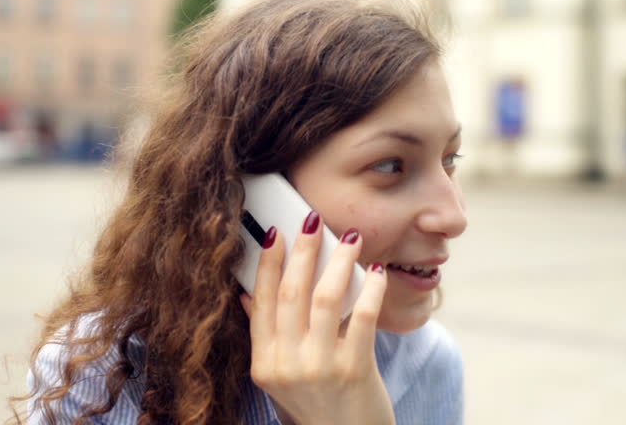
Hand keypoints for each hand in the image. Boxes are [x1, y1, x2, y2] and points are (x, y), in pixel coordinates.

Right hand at [240, 211, 393, 424]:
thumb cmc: (317, 406)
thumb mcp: (281, 377)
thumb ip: (267, 336)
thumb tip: (249, 295)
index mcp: (265, 363)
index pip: (261, 302)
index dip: (267, 264)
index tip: (274, 233)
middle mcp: (287, 366)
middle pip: (291, 293)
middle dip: (302, 250)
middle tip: (313, 220)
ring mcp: (319, 368)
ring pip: (325, 298)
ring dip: (337, 261)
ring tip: (351, 238)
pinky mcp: (353, 370)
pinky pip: (361, 317)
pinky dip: (369, 289)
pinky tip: (375, 272)